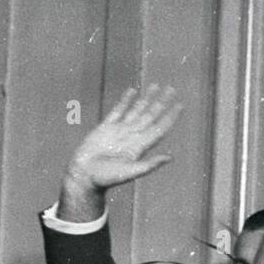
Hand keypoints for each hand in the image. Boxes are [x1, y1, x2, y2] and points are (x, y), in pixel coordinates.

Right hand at [62, 85, 181, 204]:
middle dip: (162, 102)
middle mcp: (132, 136)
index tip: (180, 105)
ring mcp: (119, 131)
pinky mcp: (105, 127)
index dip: (170, 117)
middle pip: (151, 115)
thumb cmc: (106, 178)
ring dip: (147, 99)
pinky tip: (132, 91)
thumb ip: (150, 164)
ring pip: (137, 110)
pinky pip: (118, 110)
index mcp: (140, 146)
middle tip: (171, 89)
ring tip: (155, 86)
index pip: (159, 128)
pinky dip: (125, 100)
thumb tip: (170, 158)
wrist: (84, 176)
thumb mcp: (130, 172)